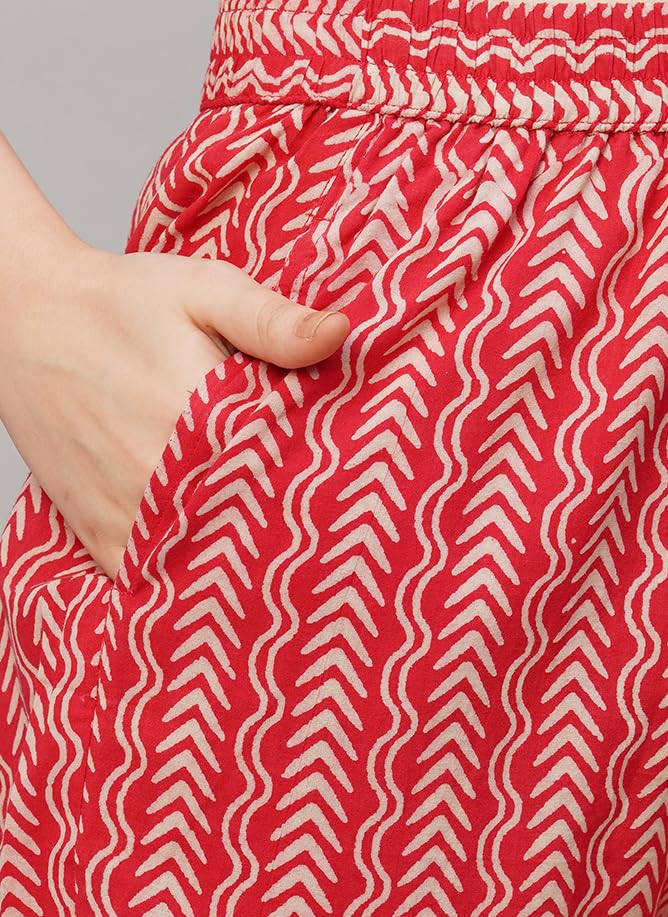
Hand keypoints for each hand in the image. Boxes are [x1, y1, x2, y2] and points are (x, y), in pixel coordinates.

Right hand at [0, 236, 349, 580]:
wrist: (24, 317)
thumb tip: (338, 333)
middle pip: (247, 528)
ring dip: (235, 559)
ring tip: (267, 547)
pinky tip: (211, 562)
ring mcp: (124, 512)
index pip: (282, 477)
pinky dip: (182, 576)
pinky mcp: (99, 534)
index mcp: (195, 418)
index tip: (342, 494)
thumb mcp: (203, 291)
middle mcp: (156, 474)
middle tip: (315, 528)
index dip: (316, 490)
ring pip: (201, 562)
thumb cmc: (119, 303)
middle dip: (282, 528)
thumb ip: (272, 321)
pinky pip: (152, 578)